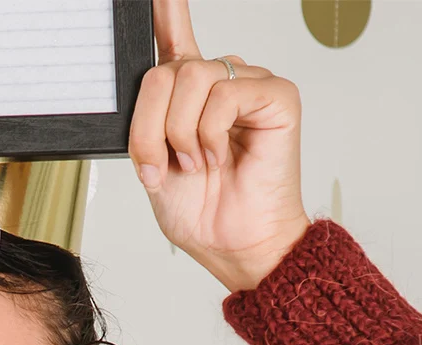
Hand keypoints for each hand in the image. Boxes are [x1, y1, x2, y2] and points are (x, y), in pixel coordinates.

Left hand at [130, 0, 310, 291]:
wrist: (233, 244)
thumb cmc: (201, 211)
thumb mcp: (152, 164)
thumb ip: (145, 121)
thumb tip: (145, 82)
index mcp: (187, 98)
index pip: (173, 39)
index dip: (166, 11)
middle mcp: (218, 84)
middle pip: (165, 70)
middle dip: (150, 127)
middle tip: (162, 164)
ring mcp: (248, 86)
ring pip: (190, 78)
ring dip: (180, 133)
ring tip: (198, 163)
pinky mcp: (276, 96)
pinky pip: (224, 94)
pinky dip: (210, 133)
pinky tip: (221, 156)